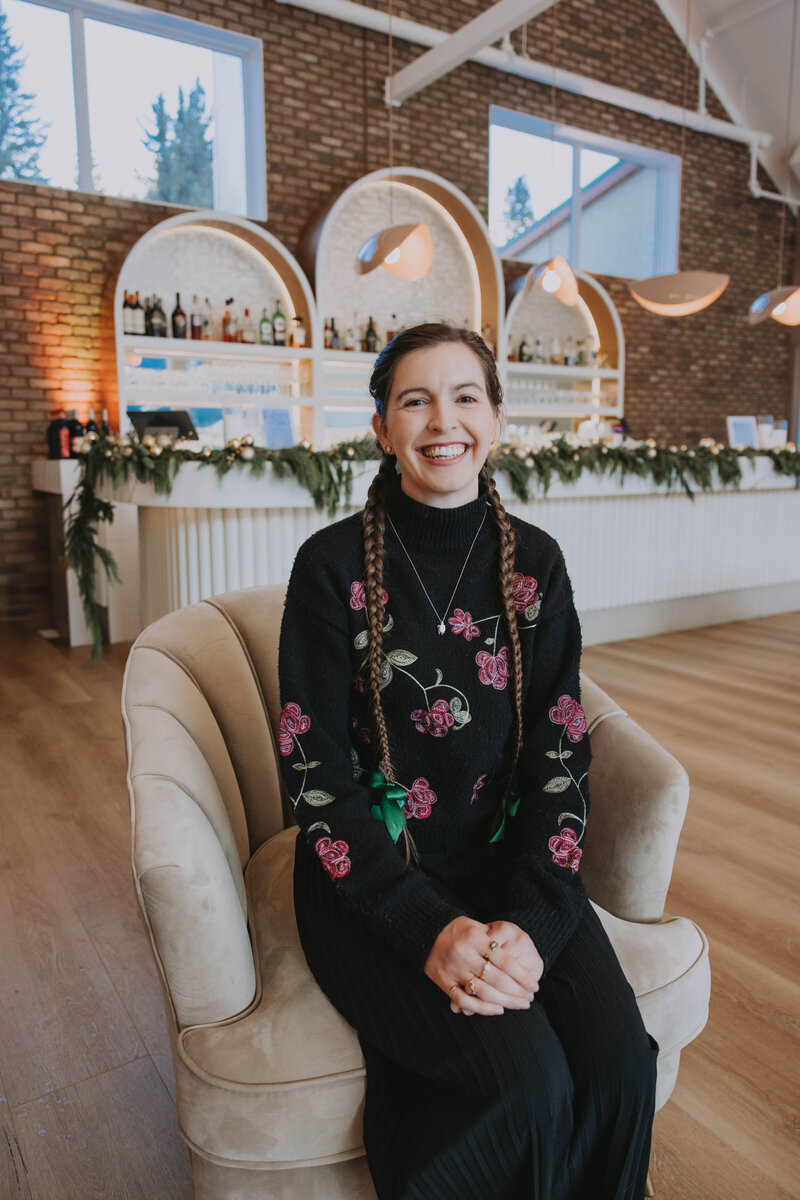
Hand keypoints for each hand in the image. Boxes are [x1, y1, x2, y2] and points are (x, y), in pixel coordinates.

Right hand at [424, 917, 540, 1016]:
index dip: (522, 975)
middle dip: (517, 991)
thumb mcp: (477, 927)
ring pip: (484, 992)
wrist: (425, 933)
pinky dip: (482, 1008)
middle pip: (497, 979)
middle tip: (530, 998)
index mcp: (475, 938)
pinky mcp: (444, 982)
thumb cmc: (458, 930)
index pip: (505, 961)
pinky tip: (497, 1010)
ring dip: (505, 1002)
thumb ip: (495, 942)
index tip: (534, 985)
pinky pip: (465, 1000)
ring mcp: (453, 970)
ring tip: (520, 1005)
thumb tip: (520, 964)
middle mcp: (464, 954)